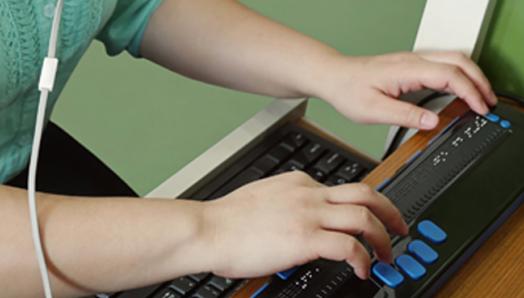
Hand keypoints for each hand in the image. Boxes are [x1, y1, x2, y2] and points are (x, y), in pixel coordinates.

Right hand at [200, 172, 407, 279]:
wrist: (208, 229)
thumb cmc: (226, 220)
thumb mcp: (262, 199)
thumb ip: (285, 203)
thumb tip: (296, 220)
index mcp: (298, 183)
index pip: (342, 189)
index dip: (361, 205)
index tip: (367, 219)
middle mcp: (308, 194)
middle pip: (365, 193)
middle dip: (389, 211)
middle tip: (399, 227)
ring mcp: (309, 214)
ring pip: (364, 217)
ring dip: (383, 237)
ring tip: (387, 254)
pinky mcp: (305, 238)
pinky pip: (349, 246)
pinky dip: (363, 258)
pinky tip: (364, 269)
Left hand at [317, 51, 496, 129]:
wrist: (333, 77)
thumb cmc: (348, 90)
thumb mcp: (373, 111)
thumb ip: (405, 116)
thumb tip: (433, 122)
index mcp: (406, 70)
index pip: (449, 75)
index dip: (470, 92)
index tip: (480, 108)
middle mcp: (412, 60)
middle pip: (459, 61)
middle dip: (479, 81)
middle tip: (488, 103)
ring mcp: (411, 60)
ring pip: (452, 59)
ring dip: (471, 76)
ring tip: (479, 98)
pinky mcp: (409, 65)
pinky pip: (442, 64)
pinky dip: (458, 75)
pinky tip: (459, 90)